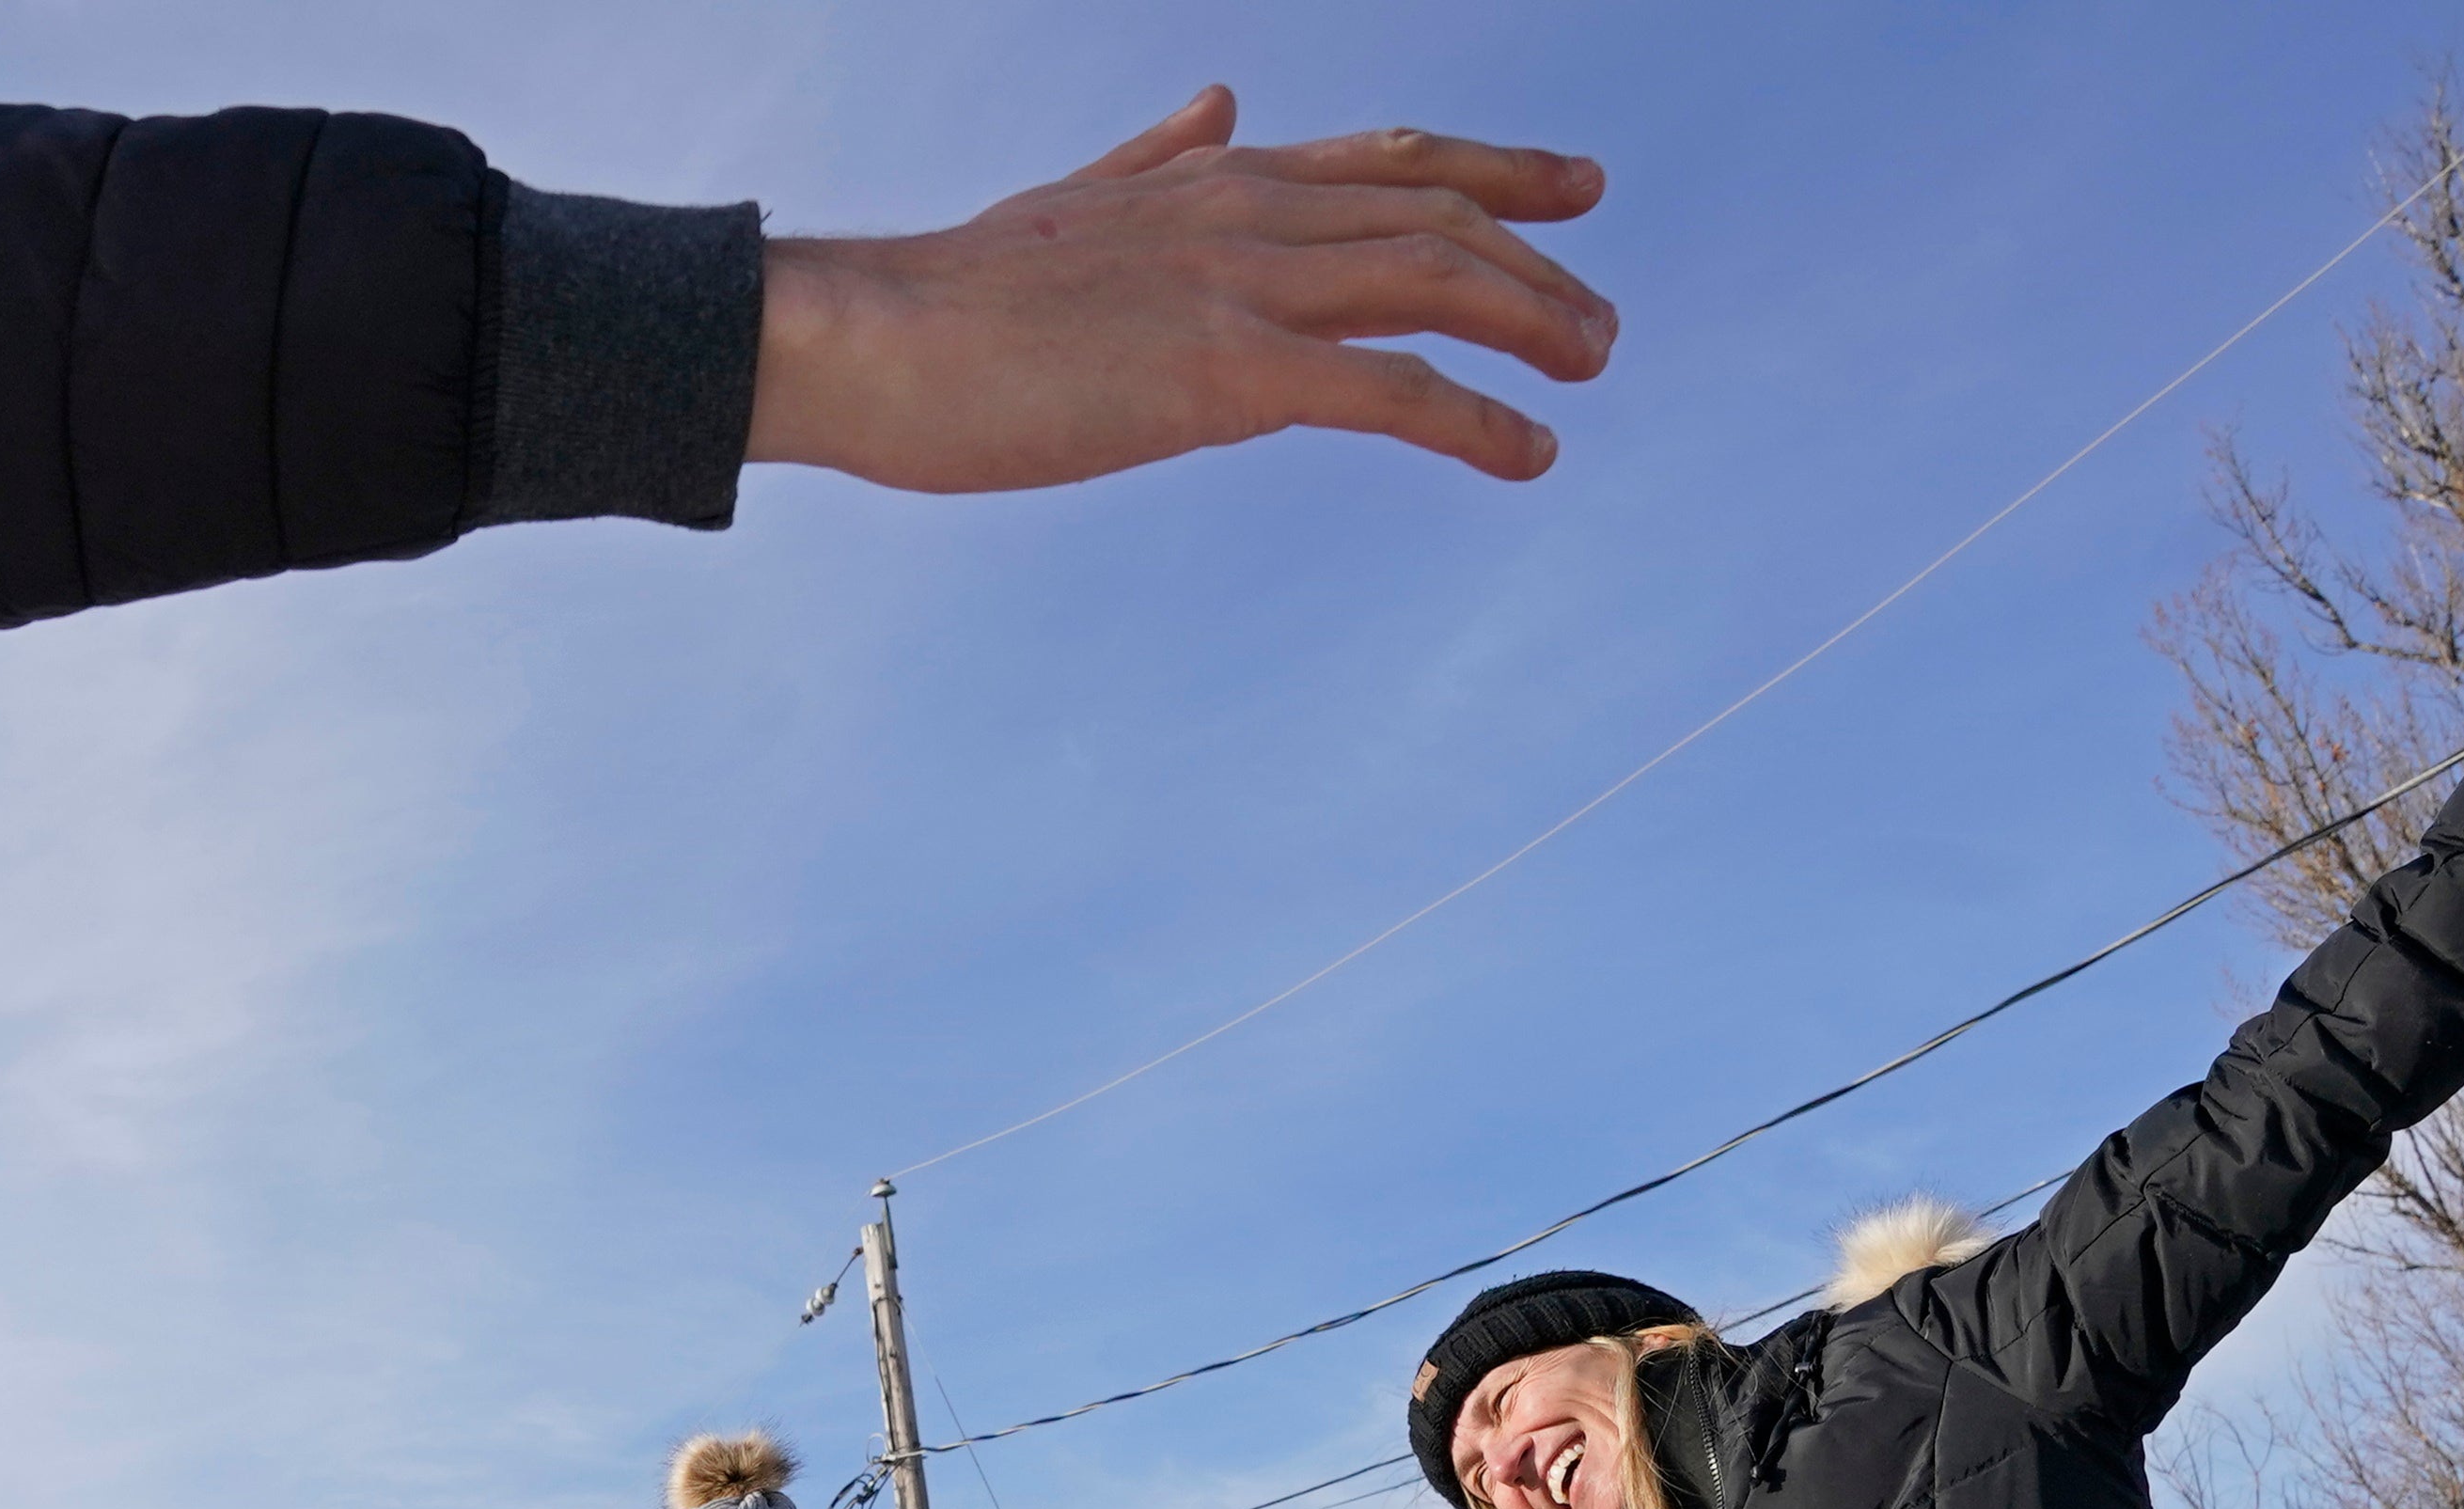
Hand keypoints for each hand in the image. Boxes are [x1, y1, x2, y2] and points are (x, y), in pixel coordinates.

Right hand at [752, 91, 1611, 494]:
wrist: (864, 338)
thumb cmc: (942, 299)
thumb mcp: (1068, 203)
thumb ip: (1151, 158)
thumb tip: (1218, 101)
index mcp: (1206, 180)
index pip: (1383, 161)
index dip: (1491, 172)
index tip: (1570, 190)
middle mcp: (1243, 213)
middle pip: (1436, 217)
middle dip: (1536, 262)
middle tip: (1598, 326)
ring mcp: (1239, 285)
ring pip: (1434, 282)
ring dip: (1531, 322)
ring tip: (1588, 369)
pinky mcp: (1225, 372)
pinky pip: (1388, 388)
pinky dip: (1474, 417)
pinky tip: (1527, 452)